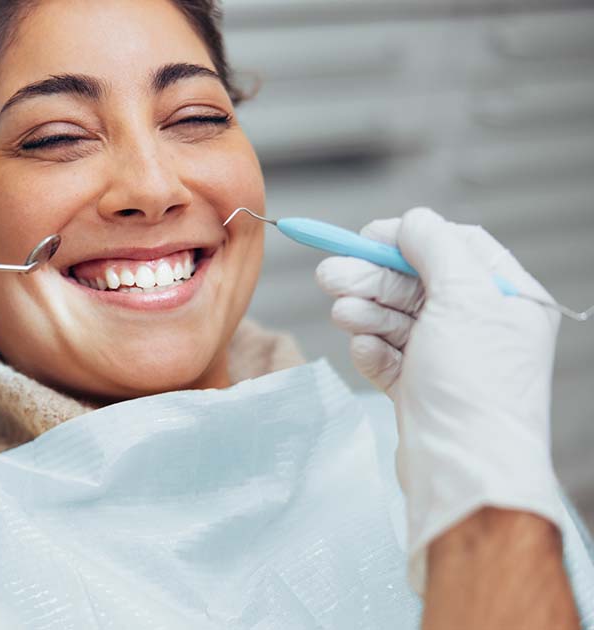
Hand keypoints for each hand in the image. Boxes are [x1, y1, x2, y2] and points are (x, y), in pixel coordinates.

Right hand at [315, 207, 563, 590]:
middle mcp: (480, 326)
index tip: (366, 238)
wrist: (464, 470)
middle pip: (416, 282)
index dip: (408, 238)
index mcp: (508, 299)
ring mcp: (448, 360)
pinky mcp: (419, 389)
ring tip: (342, 312)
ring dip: (366, 310)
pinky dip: (372, 349)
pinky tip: (365, 349)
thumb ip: (436, 247)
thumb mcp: (464, 296)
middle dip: (372, 277)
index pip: (456, 247)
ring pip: (396, 318)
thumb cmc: (475, 386)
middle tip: (329, 275)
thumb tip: (412, 221)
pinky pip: (388, 356)